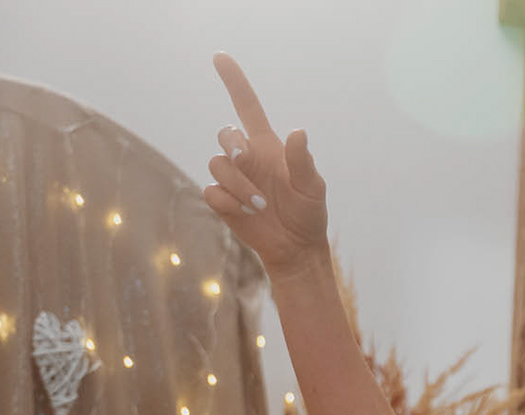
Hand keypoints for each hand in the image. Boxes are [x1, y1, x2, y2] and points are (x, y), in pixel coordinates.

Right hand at [202, 53, 330, 275]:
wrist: (296, 247)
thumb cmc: (308, 213)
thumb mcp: (312, 188)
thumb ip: (302, 161)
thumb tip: (297, 132)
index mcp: (268, 147)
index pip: (247, 107)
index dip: (235, 82)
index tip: (220, 57)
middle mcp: (247, 158)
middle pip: (225, 134)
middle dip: (232, 145)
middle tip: (246, 160)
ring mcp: (233, 178)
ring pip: (217, 165)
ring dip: (239, 184)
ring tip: (260, 204)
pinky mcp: (222, 200)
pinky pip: (212, 191)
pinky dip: (229, 202)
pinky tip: (247, 213)